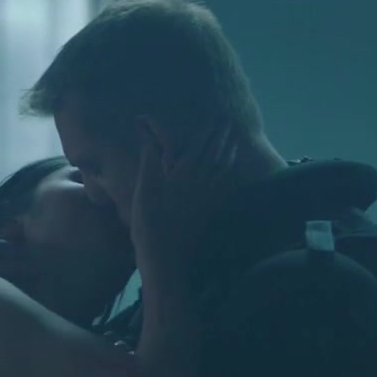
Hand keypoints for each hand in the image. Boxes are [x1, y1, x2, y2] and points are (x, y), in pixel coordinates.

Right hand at [130, 119, 238, 285]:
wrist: (167, 260)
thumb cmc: (149, 226)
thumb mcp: (144, 192)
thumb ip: (150, 161)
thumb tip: (148, 134)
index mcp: (182, 177)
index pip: (197, 147)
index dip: (205, 131)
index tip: (212, 117)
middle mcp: (199, 185)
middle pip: (213, 155)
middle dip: (220, 137)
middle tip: (226, 122)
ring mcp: (207, 199)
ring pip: (222, 170)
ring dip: (227, 152)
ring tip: (232, 139)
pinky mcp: (209, 211)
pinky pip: (223, 187)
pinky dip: (228, 174)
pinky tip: (230, 170)